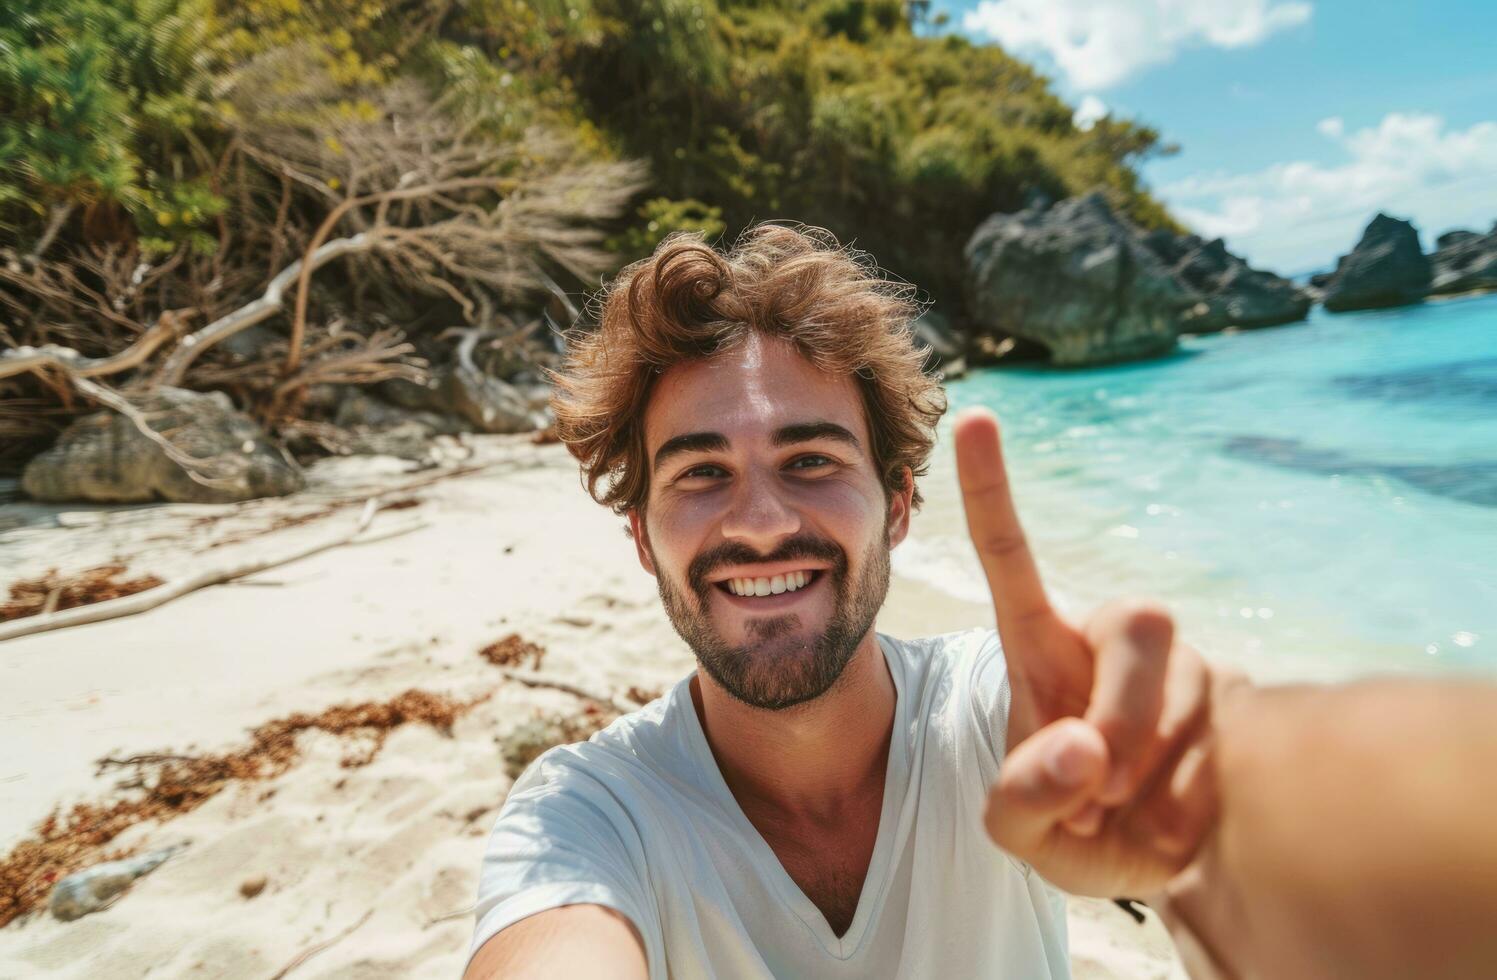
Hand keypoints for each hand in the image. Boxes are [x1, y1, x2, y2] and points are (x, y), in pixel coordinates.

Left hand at [954, 407, 1241, 896]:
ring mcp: (1185, 665)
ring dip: (1160, 768)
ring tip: (1131, 813)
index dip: (989, 488)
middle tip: (1100, 790)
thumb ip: (1024, 795)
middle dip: (1126, 712)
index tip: (972, 416)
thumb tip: (1083, 745)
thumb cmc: (1070, 827)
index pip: (1010, 557)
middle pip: (1140, 619)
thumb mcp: (1019, 832)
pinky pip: (1229, 740)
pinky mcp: (1240, 702)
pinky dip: (1194, 800)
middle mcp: (1114, 637)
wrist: (1148, 868)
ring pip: (1193, 685)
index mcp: (1041, 647)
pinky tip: (1179, 819)